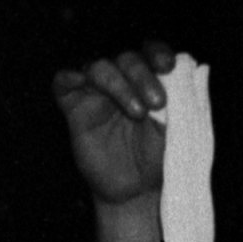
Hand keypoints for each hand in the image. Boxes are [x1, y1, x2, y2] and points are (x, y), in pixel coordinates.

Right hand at [54, 46, 175, 214]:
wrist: (137, 188)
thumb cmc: (158, 156)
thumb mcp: (174, 129)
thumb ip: (176, 103)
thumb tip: (180, 76)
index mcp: (150, 80)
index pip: (150, 53)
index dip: (157, 53)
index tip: (168, 65)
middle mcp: (123, 80)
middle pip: (126, 58)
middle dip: (142, 75)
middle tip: (158, 102)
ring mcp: (96, 90)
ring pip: (99, 67)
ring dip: (119, 84)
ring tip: (138, 112)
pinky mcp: (73, 105)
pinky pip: (63, 80)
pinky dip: (69, 76)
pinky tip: (80, 80)